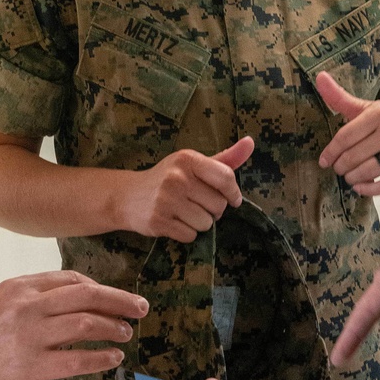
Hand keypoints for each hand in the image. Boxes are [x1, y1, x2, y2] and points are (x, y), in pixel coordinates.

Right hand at [0, 271, 147, 379]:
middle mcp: (27, 305)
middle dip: (119, 300)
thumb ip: (28, 302)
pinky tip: (113, 359)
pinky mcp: (30, 367)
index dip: (98, 288)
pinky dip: (101, 357)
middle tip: (140, 308)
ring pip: (86, 323)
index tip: (112, 298)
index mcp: (18, 288)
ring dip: (114, 327)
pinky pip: (77, 359)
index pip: (70, 279)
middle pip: (87, 294)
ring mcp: (30, 335)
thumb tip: (65, 305)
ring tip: (127, 334)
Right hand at [117, 137, 253, 240]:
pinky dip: (186, 233)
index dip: (234, 193)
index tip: (232, 199)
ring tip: (185, 213)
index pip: (225, 177)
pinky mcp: (158, 221)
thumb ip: (224, 158)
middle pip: (218, 205)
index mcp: (187, 159)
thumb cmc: (167, 178)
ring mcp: (166, 200)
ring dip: (200, 223)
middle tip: (198, 205)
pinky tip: (175, 222)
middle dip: (213, 210)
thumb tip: (251, 143)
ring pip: (206, 223)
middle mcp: (176, 177)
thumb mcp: (192, 164)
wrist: (128, 196)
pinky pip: (190, 236)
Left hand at [316, 73, 379, 194]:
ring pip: (367, 172)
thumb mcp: (368, 109)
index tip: (324, 161)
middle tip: (340, 169)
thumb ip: (341, 98)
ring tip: (350, 177)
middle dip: (341, 167)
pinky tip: (360, 187)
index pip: (345, 137)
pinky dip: (369, 190)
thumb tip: (320, 77)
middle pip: (354, 157)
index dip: (331, 152)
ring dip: (352, 179)